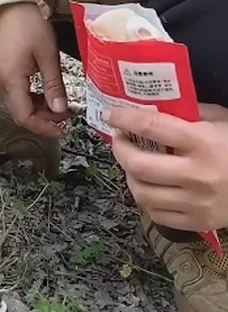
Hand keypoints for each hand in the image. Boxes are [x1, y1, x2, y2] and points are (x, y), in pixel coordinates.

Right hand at [0, 3, 71, 136]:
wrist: (14, 7)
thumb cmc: (32, 26)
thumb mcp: (48, 56)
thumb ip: (54, 85)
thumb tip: (60, 110)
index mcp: (10, 80)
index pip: (24, 115)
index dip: (43, 126)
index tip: (61, 130)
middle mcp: (0, 83)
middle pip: (19, 113)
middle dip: (43, 119)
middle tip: (66, 116)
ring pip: (17, 105)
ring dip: (38, 110)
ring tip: (59, 106)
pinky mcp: (2, 73)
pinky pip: (16, 95)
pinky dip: (31, 99)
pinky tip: (46, 95)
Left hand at [103, 103, 227, 231]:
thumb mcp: (223, 121)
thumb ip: (190, 114)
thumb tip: (153, 107)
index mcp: (204, 143)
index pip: (153, 127)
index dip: (126, 119)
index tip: (113, 114)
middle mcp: (198, 174)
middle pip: (139, 165)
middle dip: (120, 150)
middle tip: (120, 140)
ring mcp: (197, 202)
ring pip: (141, 193)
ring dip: (129, 176)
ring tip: (133, 164)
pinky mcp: (198, 222)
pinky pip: (155, 214)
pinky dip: (145, 199)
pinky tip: (149, 186)